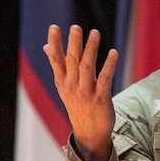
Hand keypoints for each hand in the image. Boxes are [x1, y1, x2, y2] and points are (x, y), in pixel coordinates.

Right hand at [43, 24, 117, 160]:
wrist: (89, 133)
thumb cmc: (78, 105)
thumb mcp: (64, 87)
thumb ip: (58, 65)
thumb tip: (46, 47)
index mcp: (62, 83)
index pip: (56, 60)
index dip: (55, 44)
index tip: (54, 27)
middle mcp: (72, 87)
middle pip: (72, 61)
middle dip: (73, 43)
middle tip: (75, 27)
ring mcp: (86, 93)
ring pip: (87, 67)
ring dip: (91, 49)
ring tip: (95, 33)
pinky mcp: (101, 98)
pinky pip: (105, 79)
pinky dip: (109, 64)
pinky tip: (113, 52)